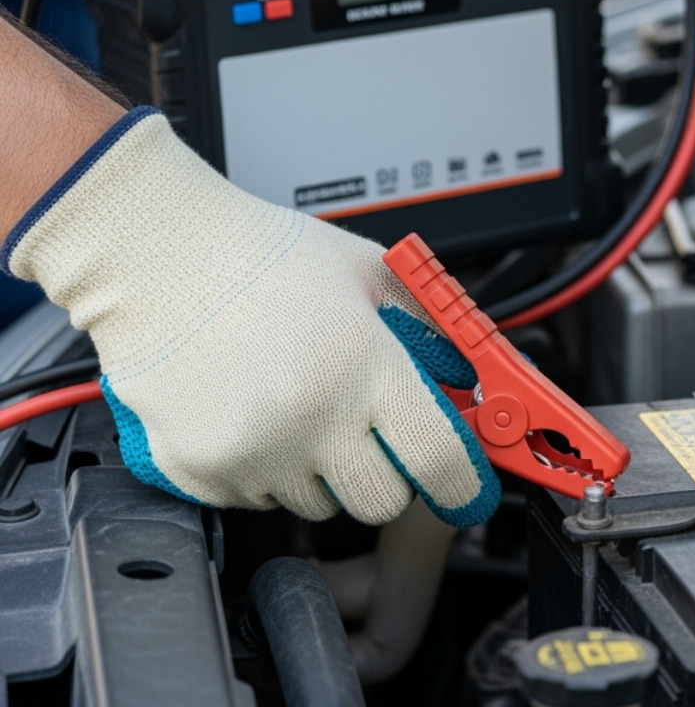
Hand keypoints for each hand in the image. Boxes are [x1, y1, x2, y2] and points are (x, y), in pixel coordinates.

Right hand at [2, 109, 498, 525]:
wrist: (158, 254)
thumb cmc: (264, 255)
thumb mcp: (373, 274)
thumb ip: (435, 331)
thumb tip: (473, 381)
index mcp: (365, 366)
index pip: (440, 463)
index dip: (463, 483)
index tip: (465, 486)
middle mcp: (311, 418)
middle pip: (382, 502)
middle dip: (389, 472)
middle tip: (369, 427)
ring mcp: (252, 451)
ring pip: (319, 504)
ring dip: (322, 470)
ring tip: (298, 404)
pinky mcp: (201, 470)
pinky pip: (256, 502)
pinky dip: (265, 471)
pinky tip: (255, 413)